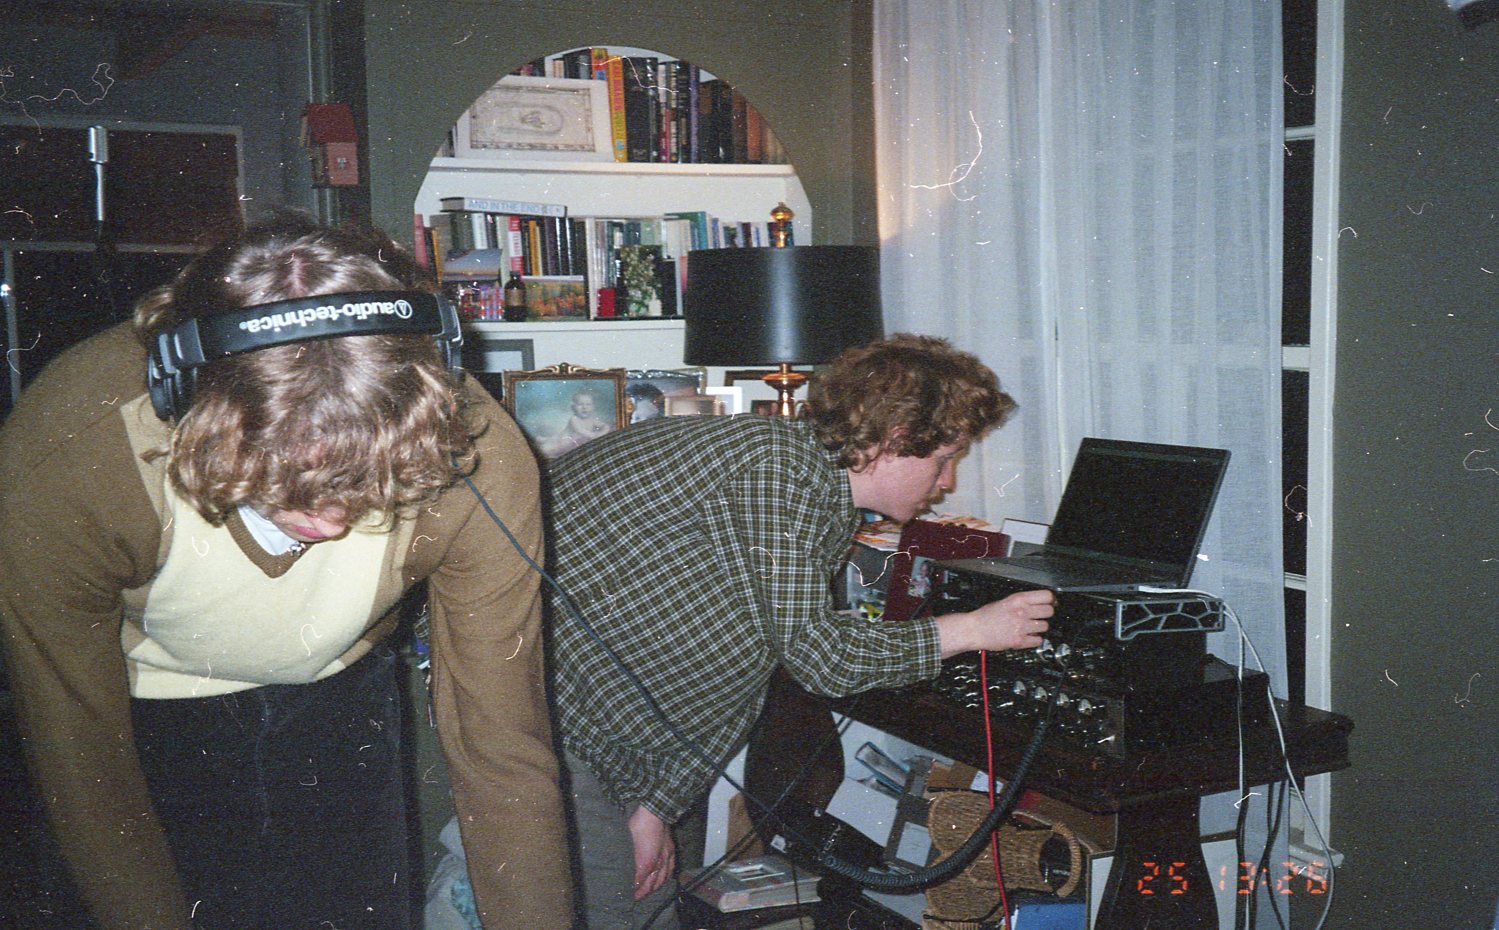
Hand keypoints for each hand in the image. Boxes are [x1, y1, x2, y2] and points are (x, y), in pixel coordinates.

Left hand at [628, 804, 675, 900]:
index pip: (640, 882)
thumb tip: (624, 869)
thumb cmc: (639, 826)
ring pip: (662, 879)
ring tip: (648, 892)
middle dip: (643, 893)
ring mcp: (666, 858)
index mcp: (646, 863)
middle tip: (636, 897)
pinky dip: (665, 878)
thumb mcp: (628, 843)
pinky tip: (662, 880)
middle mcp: (658, 863)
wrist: (655, 812)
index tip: (630, 895)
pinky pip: (670, 869)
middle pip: (651, 884)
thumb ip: (628, 859)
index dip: (635, 891)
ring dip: (654, 888)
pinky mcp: (671, 851)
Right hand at [936, 589, 1054, 656]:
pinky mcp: (1019, 641)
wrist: (974, 630)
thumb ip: (1023, 601)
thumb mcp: (1005, 601)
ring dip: (1039, 628)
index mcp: (1018, 600)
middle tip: (1040, 616)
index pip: (1047, 596)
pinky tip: (1027, 636)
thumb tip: (1042, 602)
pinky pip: (1038, 641)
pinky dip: (1035, 640)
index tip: (1051, 603)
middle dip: (1046, 614)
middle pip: (1049, 611)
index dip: (1051, 600)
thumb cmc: (987, 615)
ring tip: (1030, 627)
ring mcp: (1021, 627)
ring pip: (1045, 627)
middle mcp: (1022, 612)